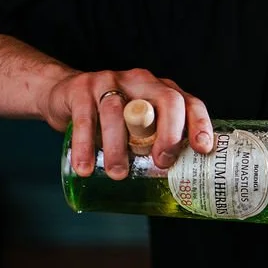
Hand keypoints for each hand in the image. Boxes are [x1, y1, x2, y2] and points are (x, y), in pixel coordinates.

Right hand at [39, 68, 213, 179]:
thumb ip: (156, 144)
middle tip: (161, 163)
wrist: (65, 94)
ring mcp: (111, 81)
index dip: (200, 124)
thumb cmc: (113, 119)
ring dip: (118, 146)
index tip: (202, 149)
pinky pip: (85, 119)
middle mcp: (142, 81)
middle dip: (168, 134)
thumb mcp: (139, 127)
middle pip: (166, 100)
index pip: (190, 103)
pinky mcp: (81, 88)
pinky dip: (85, 146)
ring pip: (118, 111)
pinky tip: (85, 168)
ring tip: (118, 174)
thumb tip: (177, 186)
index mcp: (162, 91)